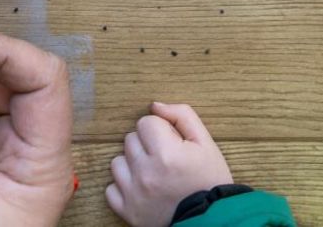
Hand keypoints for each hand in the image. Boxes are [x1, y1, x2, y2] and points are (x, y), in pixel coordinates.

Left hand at [106, 102, 232, 226]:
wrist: (211, 221)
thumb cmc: (210, 181)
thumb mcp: (205, 144)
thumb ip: (182, 116)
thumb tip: (155, 106)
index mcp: (166, 154)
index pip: (145, 122)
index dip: (161, 130)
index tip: (173, 144)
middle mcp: (145, 173)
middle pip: (130, 139)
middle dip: (146, 144)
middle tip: (165, 159)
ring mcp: (134, 194)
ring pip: (117, 162)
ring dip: (132, 164)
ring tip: (153, 173)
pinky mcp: (127, 211)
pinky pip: (111, 189)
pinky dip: (124, 187)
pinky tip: (142, 188)